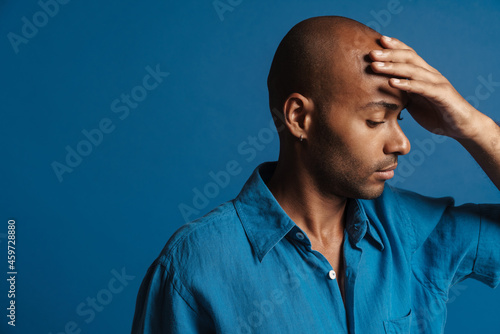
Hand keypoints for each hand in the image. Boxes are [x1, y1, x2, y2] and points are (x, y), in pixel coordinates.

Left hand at [369, 36, 484, 139]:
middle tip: (371, 53)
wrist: (462, 127)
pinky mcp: (442, 95)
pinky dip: (406, 84)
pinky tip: (392, 82)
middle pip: (409, 58)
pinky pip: (422, 88)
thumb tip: (380, 92)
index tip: (378, 40)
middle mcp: (431, 74)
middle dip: (389, 54)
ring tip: (375, 66)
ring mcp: (438, 83)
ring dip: (392, 67)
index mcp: (425, 74)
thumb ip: (401, 93)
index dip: (395, 46)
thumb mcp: (414, 102)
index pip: (409, 55)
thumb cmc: (436, 114)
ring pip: (413, 71)